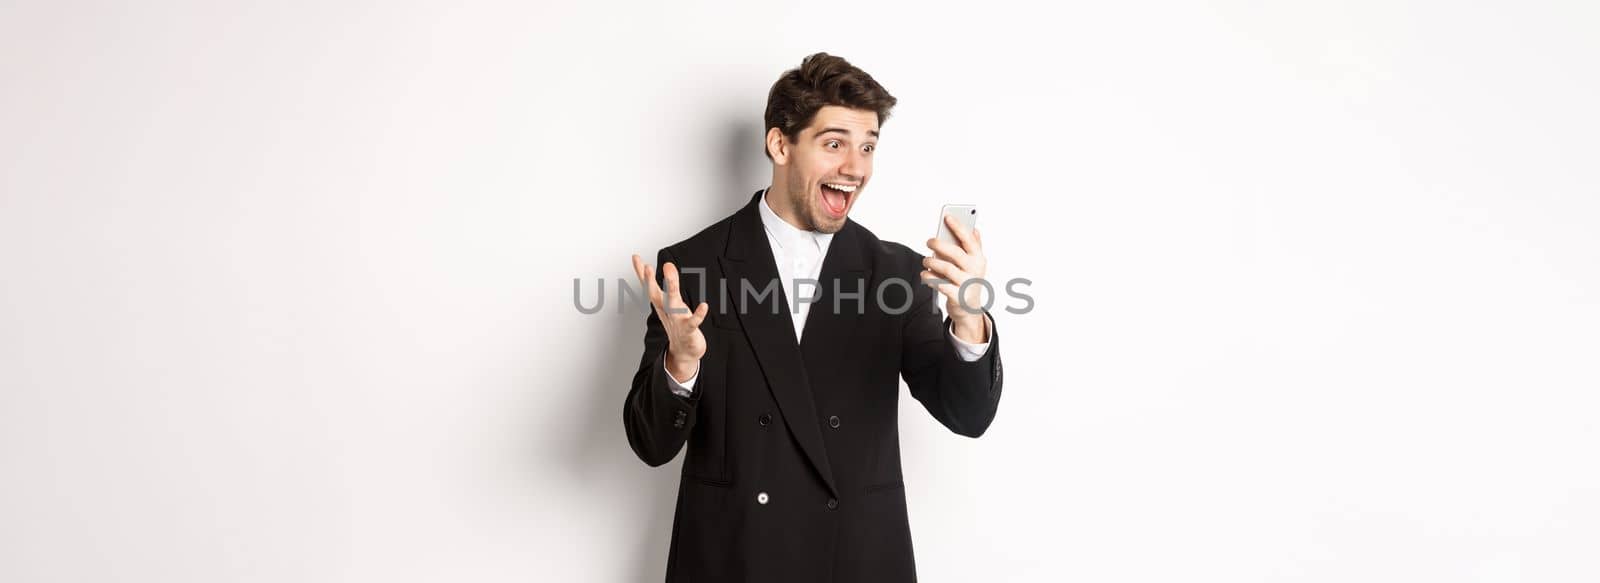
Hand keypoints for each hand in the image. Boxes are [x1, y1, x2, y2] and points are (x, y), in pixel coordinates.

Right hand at [631, 255, 708, 379]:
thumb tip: (664, 264)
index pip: (648, 286)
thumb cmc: (677, 323)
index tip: (635, 257)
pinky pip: (693, 322)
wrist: (684, 351)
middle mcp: (666, 311)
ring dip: (672, 291)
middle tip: (647, 267)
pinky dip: (698, 315)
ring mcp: (677, 320)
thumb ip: (668, 284)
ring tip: (672, 278)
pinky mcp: (689, 330)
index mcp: (661, 304)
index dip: (641, 272)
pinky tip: (704, 306)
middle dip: (650, 282)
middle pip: (656, 295)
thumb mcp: (670, 302)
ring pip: (673, 305)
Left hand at [922, 214, 988, 342]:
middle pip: (955, 253)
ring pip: (946, 268)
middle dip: (939, 245)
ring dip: (932, 262)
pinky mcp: (957, 296)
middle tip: (929, 241)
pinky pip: (940, 284)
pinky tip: (924, 274)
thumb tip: (974, 229)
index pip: (969, 239)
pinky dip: (929, 277)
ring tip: (925, 260)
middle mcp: (975, 270)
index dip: (958, 227)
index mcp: (979, 258)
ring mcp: (966, 284)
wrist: (969, 309)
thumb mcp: (974, 264)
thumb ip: (974, 247)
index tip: (947, 217)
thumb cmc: (968, 281)